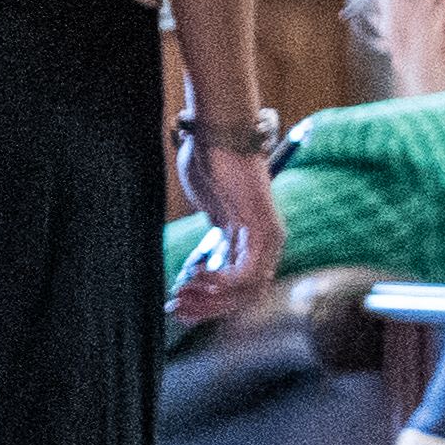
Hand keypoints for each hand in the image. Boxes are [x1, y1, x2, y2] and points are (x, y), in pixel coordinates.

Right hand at [172, 111, 283, 320]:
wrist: (219, 135)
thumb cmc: (211, 163)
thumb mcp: (210, 206)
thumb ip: (210, 233)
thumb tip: (195, 265)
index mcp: (255, 240)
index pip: (239, 289)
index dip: (210, 304)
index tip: (178, 306)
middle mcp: (269, 244)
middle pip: (245, 297)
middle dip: (208, 308)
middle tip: (175, 309)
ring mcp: (269, 239)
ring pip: (247, 291)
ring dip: (211, 300)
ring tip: (181, 294)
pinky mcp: (263, 231)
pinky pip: (246, 274)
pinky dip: (220, 282)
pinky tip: (195, 276)